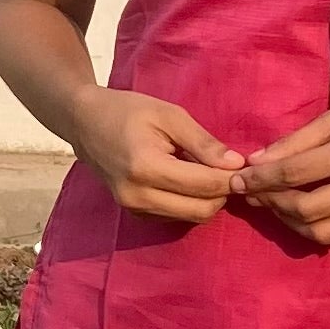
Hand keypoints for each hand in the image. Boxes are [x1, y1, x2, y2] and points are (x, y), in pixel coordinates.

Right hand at [70, 88, 243, 224]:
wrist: (85, 123)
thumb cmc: (128, 111)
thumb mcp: (170, 115)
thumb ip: (204, 143)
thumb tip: (236, 165)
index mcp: (146, 167)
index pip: (204, 185)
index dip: (231, 179)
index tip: (244, 166)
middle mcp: (138, 196)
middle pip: (201, 210)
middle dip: (222, 193)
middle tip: (228, 171)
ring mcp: (134, 208)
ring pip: (190, 217)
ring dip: (208, 200)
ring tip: (209, 172)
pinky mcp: (134, 214)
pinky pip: (175, 216)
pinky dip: (190, 202)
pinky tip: (189, 180)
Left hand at [232, 94, 329, 245]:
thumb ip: (299, 139)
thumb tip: (258, 160)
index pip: (296, 173)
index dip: (262, 180)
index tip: (238, 180)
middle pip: (305, 209)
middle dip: (272, 203)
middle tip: (253, 194)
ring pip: (322, 232)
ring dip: (291, 223)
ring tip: (276, 205)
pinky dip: (317, 228)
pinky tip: (304, 211)